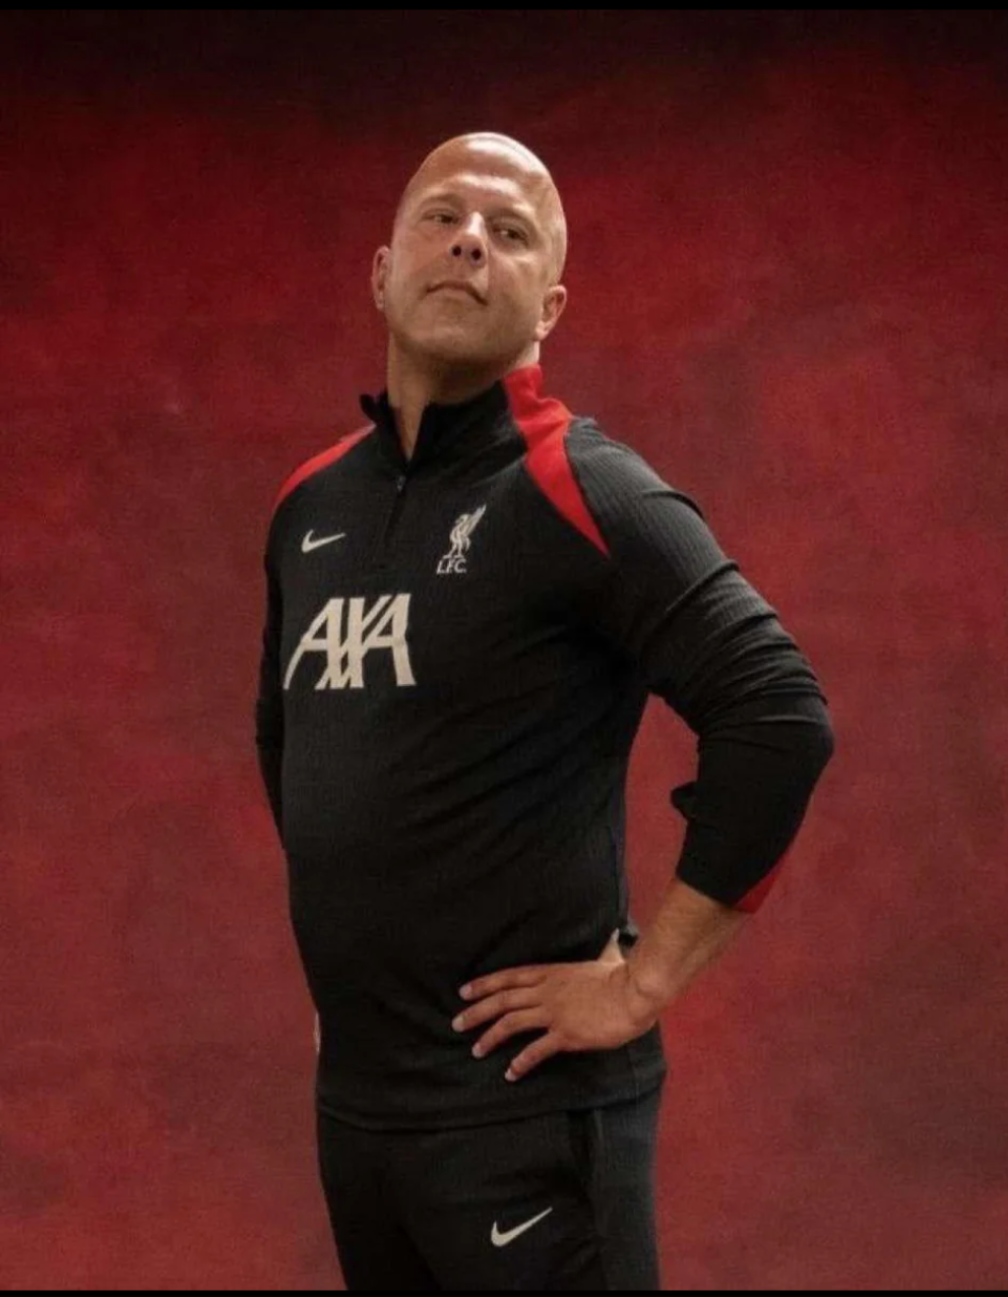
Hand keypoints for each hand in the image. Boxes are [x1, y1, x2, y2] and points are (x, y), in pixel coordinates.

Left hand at [452, 930, 662, 1081]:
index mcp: (551, 972)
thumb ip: (602, 948)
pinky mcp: (566, 1034)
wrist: (634, 993)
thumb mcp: (607, 956)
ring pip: (511, 1023)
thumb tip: (612, 934)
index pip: (509, 976)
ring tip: (476, 1050)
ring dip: (490, 1037)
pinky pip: (536, 1051)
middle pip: (502, 1000)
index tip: (464, 992)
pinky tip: (510, 1073)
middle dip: (476, 1012)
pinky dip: (520, 1063)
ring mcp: (554, 1013)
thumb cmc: (623, 975)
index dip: (484, 985)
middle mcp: (546, 992)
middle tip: (457, 1024)